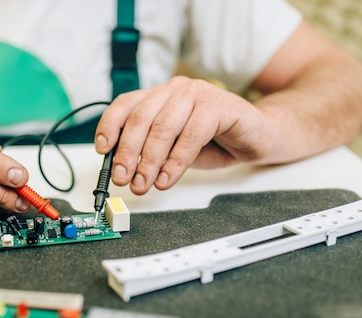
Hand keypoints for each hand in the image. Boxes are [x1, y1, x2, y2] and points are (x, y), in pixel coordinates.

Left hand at [95, 76, 276, 194]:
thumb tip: (124, 170)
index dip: (109, 127)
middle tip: (123, 178)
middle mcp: (175, 90)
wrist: (258, 136)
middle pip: (140, 118)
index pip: (125, 105)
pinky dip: (176, 161)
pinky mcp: (219, 105)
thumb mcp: (173, 149)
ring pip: (163, 127)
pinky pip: (191, 135)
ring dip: (150, 161)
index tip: (102, 151)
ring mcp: (198, 94)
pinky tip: (168, 178)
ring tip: (144, 183)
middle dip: (128, 153)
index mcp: (159, 96)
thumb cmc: (214, 141)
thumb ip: (150, 153)